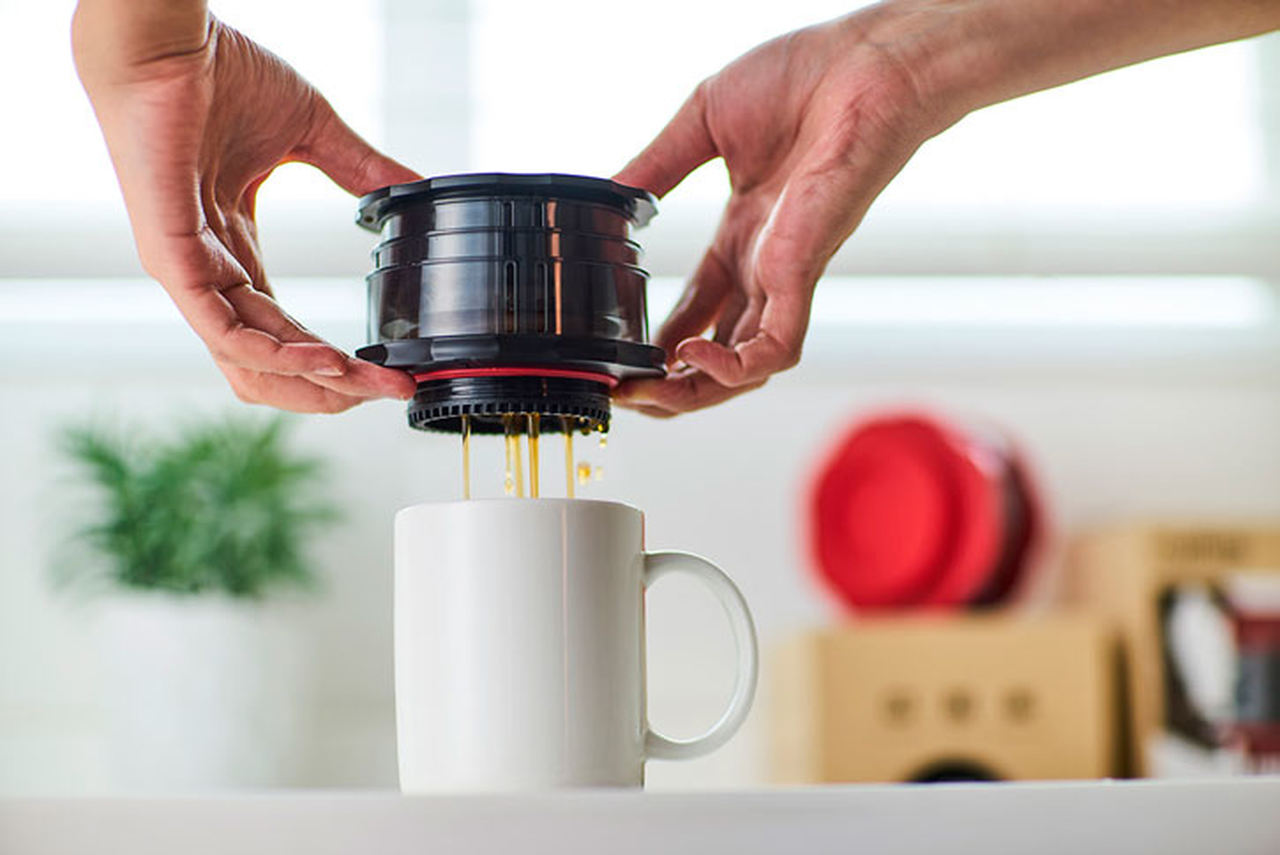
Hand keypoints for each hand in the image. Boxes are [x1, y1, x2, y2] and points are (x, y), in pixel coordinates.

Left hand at [73, 8, 419, 411]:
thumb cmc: (218, 73)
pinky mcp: (170, 258)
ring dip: (313, 382)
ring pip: (247, 360)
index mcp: (233, 252)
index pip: (285, 332)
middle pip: (269, 363)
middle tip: (391, 392)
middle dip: (334, 389)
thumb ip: (361, 170)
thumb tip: (414, 189)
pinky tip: (326, 360)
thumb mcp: (313, 132)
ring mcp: (186, 270)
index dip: (338, 362)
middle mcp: (208, 272)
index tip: (394, 373)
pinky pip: (224, 330)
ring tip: (368, 384)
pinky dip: (277, 354)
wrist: (167, 36)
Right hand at [614, 12, 939, 416]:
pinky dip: (734, 367)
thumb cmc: (805, 77)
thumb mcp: (702, 122)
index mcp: (742, 235)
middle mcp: (764, 265)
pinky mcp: (803, 271)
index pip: (696, 310)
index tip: (619, 356)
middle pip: (716, 352)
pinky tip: (692, 357)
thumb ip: (656, 166)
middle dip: (669, 383)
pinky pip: (776, 346)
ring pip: (746, 368)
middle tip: (624, 392)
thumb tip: (609, 196)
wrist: (865, 61)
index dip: (658, 341)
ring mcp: (785, 274)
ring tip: (646, 393)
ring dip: (694, 392)